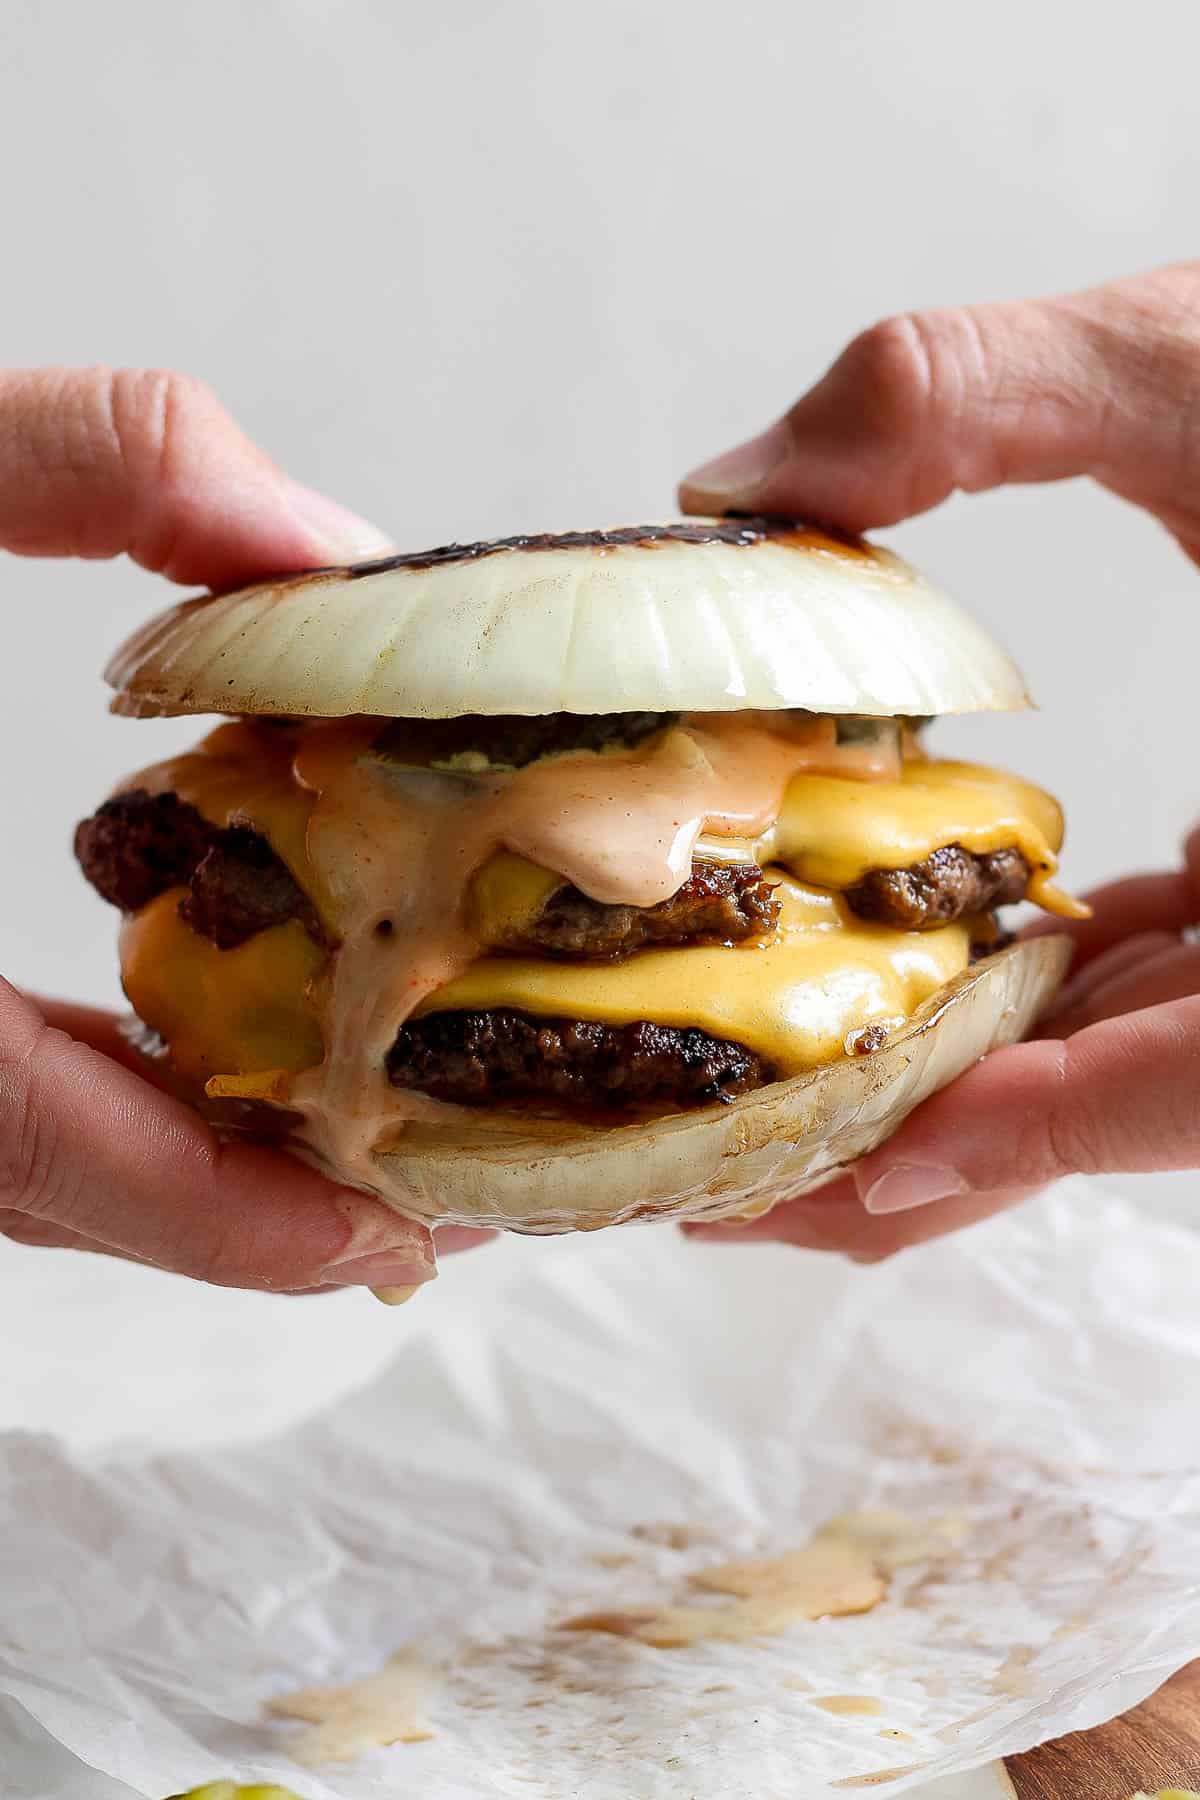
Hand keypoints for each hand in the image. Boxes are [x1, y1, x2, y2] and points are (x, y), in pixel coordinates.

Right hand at [1, 367, 485, 1291]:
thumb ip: (89, 458)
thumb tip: (324, 547)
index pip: (16, 1135)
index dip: (211, 1213)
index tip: (386, 1237)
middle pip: (31, 1186)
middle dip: (235, 1212)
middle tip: (426, 1202)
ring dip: (173, 1166)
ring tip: (352, 1135)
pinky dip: (86, 1093)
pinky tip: (195, 1052)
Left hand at [679, 262, 1199, 1257]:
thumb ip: (974, 388)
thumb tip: (733, 485)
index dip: (1049, 1132)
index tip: (875, 1175)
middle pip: (1153, 1095)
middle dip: (954, 1155)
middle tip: (749, 1195)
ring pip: (1147, 1050)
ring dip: (972, 1095)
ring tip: (783, 1123)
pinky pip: (1167, 976)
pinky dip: (1039, 1001)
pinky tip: (909, 990)